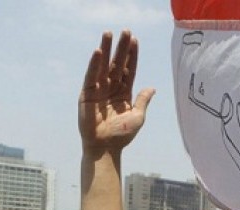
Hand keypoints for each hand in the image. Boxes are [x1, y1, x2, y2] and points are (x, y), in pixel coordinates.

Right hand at [78, 30, 154, 154]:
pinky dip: (94, 64)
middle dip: (121, 48)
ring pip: (103, 66)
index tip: (135, 40)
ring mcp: (98, 90)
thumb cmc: (121, 136)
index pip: (128, 70)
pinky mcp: (87, 94)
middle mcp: (111, 88)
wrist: (105, 148)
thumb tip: (152, 88)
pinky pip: (91, 76)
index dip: (132, 56)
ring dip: (106, 49)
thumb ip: (143, 101)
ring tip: (108, 33)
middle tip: (125, 31)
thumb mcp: (137, 117)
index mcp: (124, 93)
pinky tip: (98, 52)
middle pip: (116, 64)